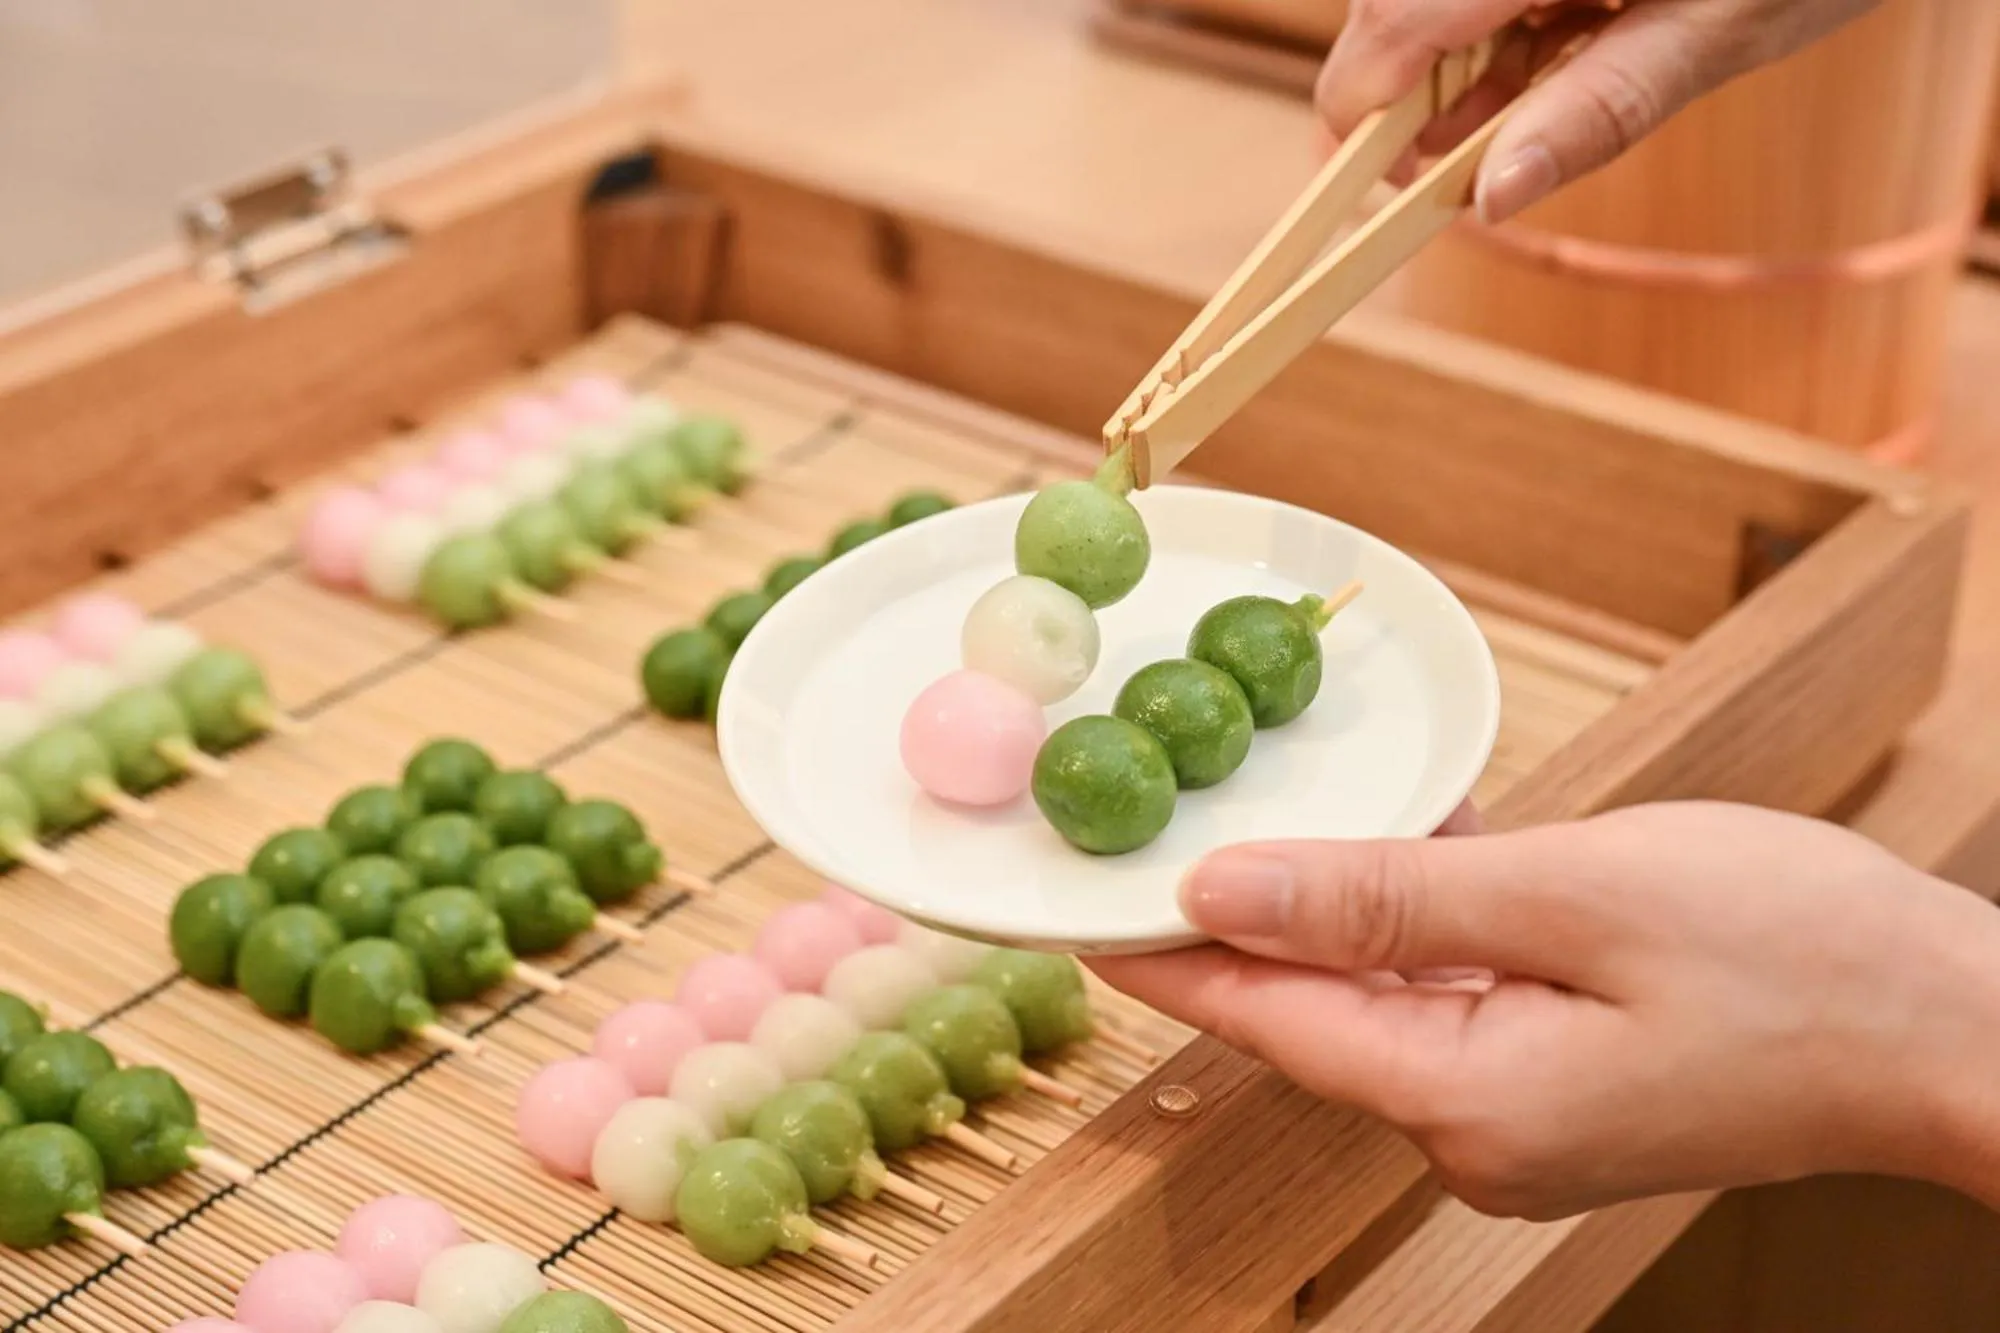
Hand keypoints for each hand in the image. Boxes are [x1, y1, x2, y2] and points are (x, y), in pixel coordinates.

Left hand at [1089, 800, 1999, 1219]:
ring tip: (1242, 840)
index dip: (1163, 958)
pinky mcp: (1566, 1089)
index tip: (1076, 906)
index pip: (1265, 1019)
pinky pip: (1454, 1006)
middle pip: (1313, 1019)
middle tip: (1138, 848)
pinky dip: (1416, 937)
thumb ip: (1386, 900)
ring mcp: (1524, 1120)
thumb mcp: (1574, 896)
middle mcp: (1476, 1132)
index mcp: (1467, 1100)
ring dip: (1325, 924)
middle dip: (1229, 934)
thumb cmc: (1797, 953)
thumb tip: (1226, 892)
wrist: (1955, 1028)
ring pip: (1382, 1007)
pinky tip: (1398, 864)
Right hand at [1315, 0, 1881, 221]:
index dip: (1362, 103)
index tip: (1363, 177)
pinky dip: (1491, 28)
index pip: (1400, 15)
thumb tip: (1492, 198)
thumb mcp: (1719, 33)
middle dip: (1406, 84)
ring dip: (1448, 59)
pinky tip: (1527, 67)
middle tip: (1441, 167)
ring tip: (1496, 123)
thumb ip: (1601, 111)